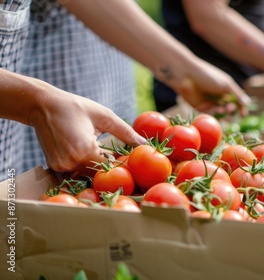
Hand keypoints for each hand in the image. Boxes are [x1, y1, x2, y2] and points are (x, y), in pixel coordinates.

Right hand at [29, 84, 145, 173]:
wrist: (42, 105)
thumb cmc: (76, 107)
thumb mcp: (104, 116)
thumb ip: (125, 132)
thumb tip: (143, 142)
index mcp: (85, 150)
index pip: (109, 166)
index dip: (119, 163)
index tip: (126, 157)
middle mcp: (71, 162)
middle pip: (98, 173)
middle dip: (108, 165)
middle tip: (115, 154)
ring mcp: (61, 166)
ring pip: (86, 173)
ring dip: (95, 166)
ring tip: (101, 151)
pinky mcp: (55, 166)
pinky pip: (75, 171)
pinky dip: (83, 165)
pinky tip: (88, 152)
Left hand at [165, 58, 250, 115]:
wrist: (186, 75)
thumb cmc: (207, 76)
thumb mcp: (225, 84)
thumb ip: (237, 94)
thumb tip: (248, 103)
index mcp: (226, 88)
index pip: (237, 101)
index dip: (241, 108)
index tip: (243, 115)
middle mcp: (219, 96)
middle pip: (229, 108)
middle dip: (231, 111)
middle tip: (230, 109)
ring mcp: (210, 102)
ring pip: (220, 113)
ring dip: (223, 113)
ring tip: (222, 109)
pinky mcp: (200, 107)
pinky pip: (210, 114)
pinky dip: (213, 114)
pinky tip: (214, 109)